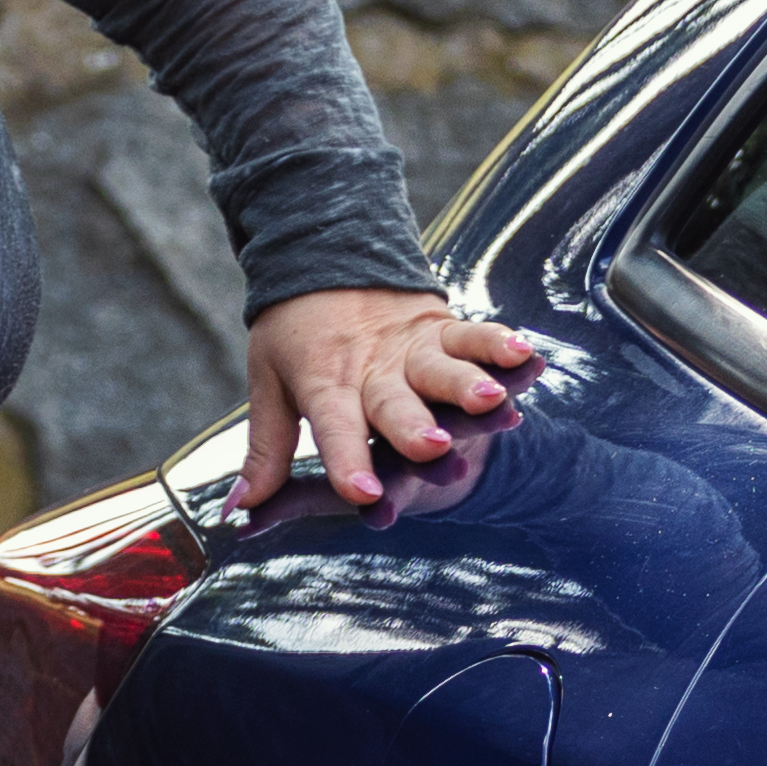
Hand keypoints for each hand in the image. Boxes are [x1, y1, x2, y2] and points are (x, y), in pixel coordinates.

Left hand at [239, 287, 542, 512]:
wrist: (324, 253)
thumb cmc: (294, 335)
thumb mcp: (271, 386)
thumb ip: (266, 452)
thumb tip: (238, 512)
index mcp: (325, 383)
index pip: (335, 427)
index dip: (348, 461)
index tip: (364, 496)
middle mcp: (371, 368)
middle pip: (394, 401)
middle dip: (415, 426)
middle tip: (434, 447)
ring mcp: (410, 346)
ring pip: (441, 366)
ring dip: (467, 383)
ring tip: (491, 400)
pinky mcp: (440, 327)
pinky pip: (474, 334)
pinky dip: (500, 344)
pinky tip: (528, 357)